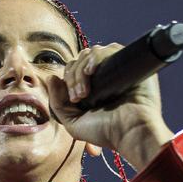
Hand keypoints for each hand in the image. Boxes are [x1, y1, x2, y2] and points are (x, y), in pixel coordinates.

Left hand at [47, 42, 173, 165]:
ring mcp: (116, 67)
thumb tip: (52, 78)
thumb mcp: (73, 123)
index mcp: (93, 88)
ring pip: (89, 54)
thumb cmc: (106, 132)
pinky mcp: (128, 61)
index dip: (68, 81)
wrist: (131, 131)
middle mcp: (104, 76)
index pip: (73, 70)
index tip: (75, 99)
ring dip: (81, 71)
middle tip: (80, 97)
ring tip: (86, 92)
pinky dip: (94, 57)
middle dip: (73, 78)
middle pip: (79, 61)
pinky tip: (91, 71)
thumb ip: (57, 103)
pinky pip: (106, 50)